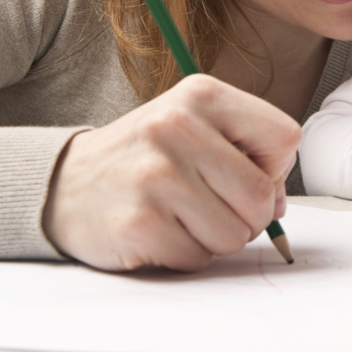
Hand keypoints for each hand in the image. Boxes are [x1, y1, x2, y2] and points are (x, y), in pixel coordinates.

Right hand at [42, 74, 300, 271]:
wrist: (66, 183)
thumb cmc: (145, 157)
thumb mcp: (195, 125)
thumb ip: (246, 151)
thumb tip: (279, 201)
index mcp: (202, 94)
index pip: (285, 137)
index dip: (274, 168)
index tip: (245, 172)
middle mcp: (178, 127)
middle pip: (262, 195)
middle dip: (249, 215)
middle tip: (215, 206)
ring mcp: (156, 175)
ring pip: (235, 234)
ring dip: (217, 238)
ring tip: (183, 216)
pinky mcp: (139, 222)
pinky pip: (198, 257)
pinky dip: (186, 254)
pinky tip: (160, 230)